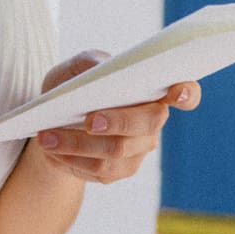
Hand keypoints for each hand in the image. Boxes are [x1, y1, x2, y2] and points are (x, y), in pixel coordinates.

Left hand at [31, 51, 200, 186]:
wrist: (51, 123)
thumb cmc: (71, 88)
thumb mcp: (74, 68)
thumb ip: (91, 63)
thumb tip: (104, 69)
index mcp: (150, 90)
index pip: (185, 92)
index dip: (187, 93)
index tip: (177, 92)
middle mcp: (152, 121)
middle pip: (148, 123)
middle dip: (119, 121)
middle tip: (88, 120)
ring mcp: (138, 148)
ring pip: (117, 151)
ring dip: (78, 144)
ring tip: (47, 137)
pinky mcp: (119, 170)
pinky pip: (99, 169)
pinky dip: (71, 158)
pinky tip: (52, 149)